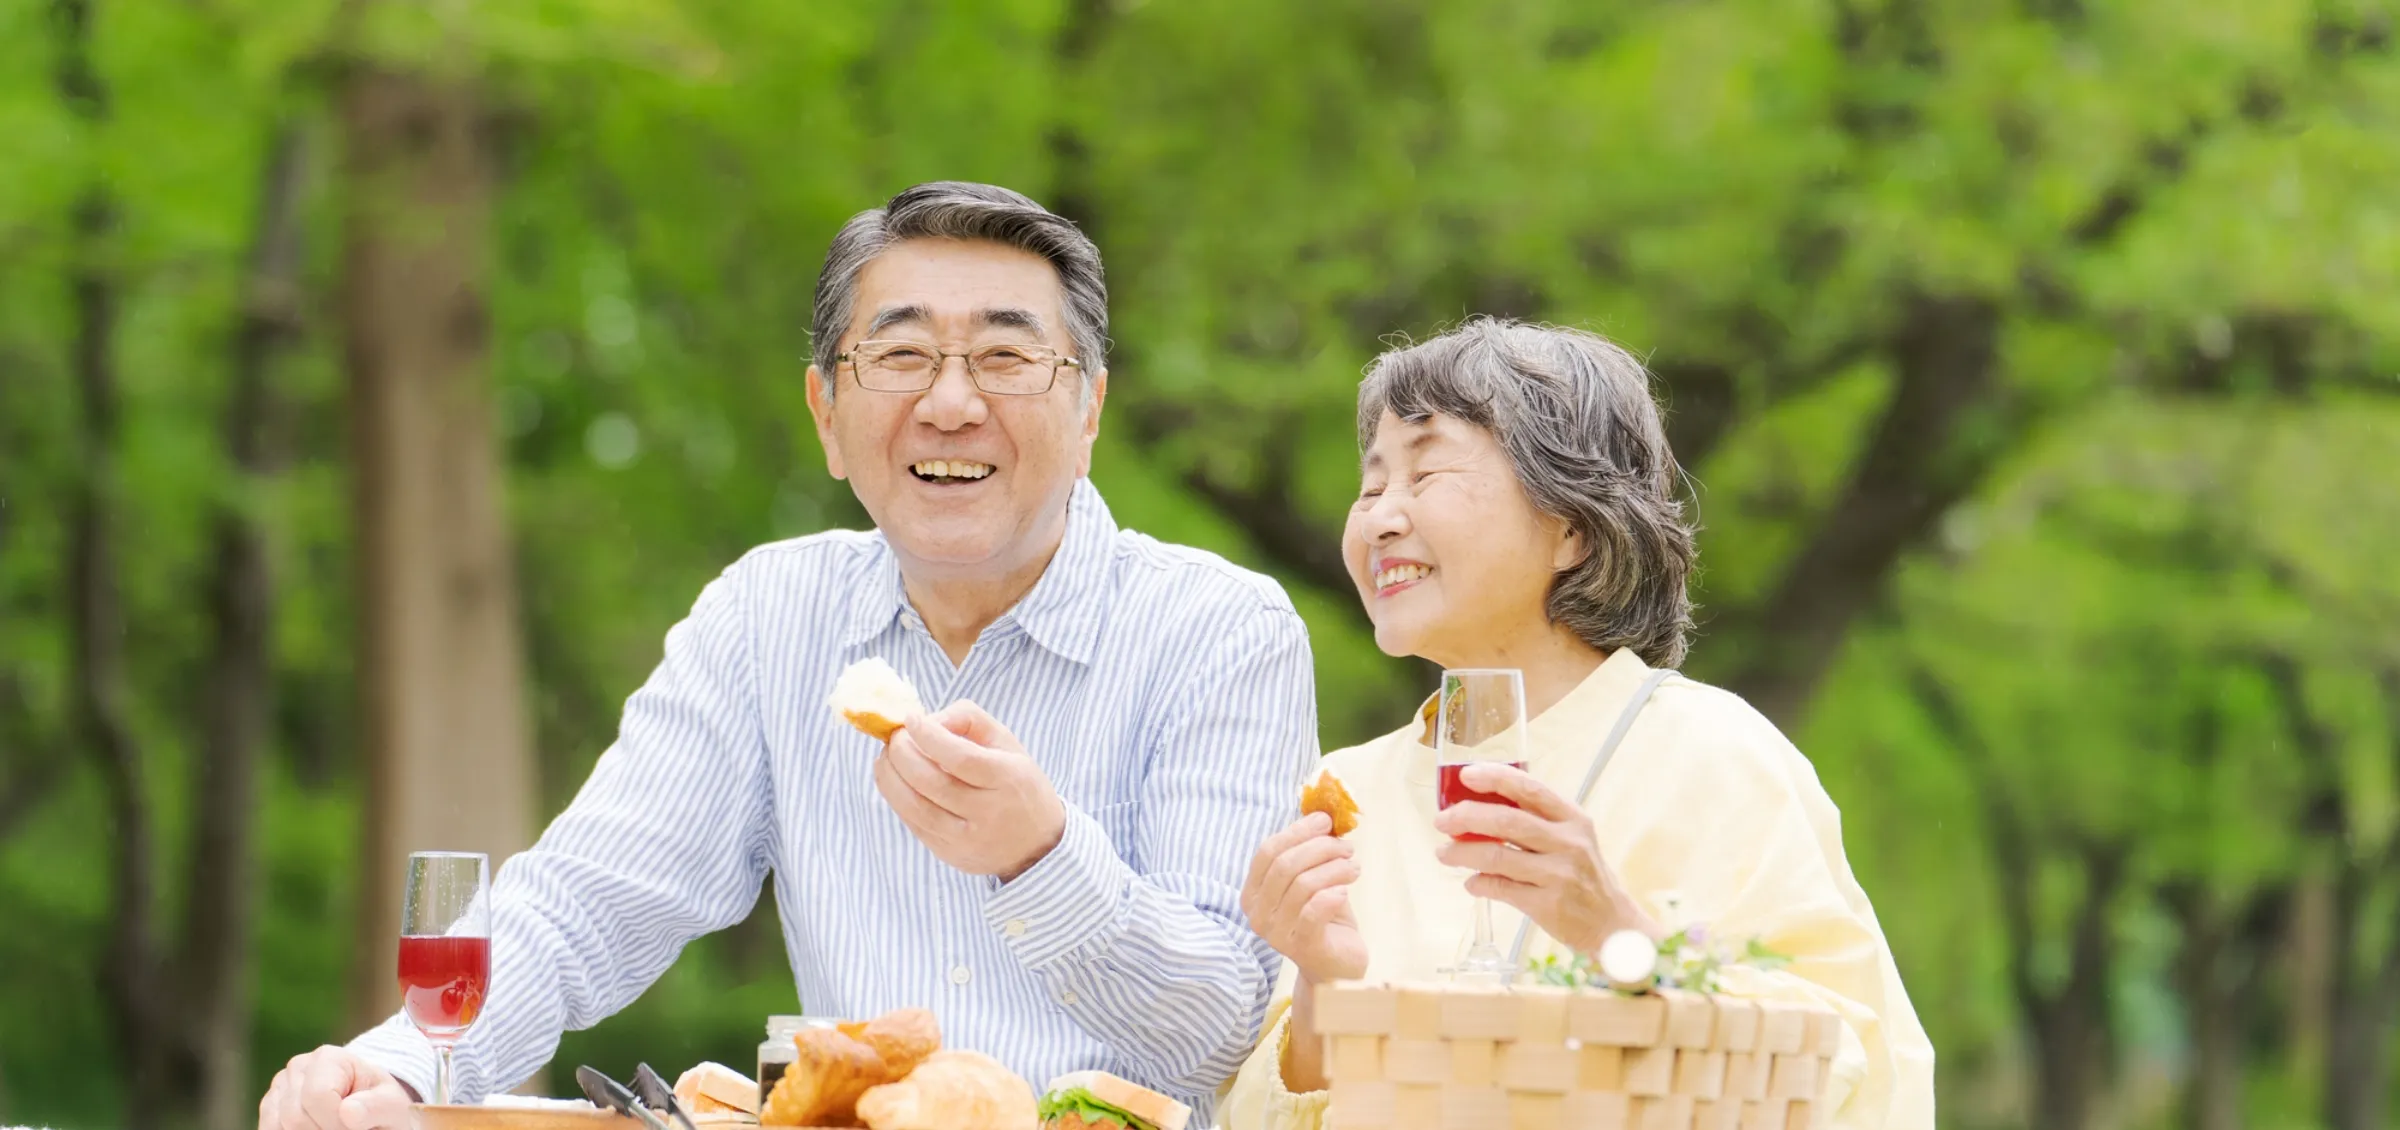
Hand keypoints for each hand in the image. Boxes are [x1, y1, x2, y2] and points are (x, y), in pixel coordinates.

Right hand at [259, 1045, 414, 1129]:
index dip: (336, 1123)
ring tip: (335, 1127)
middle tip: (348, 1129)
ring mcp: (279, 1087)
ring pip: (281, 1126)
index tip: (358, 1127)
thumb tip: (348, 1112)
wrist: (367, 1105)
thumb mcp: (391, 1104)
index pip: (318, 1096)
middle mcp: (298, 1068)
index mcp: (328, 1058)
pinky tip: (317, 1129)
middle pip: (296, 1117)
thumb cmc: (380, 1103)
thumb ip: (376, 1106)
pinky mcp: (270, 1107)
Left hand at [874, 700, 1065, 880]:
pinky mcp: (950, 854)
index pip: (961, 758)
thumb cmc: (1017, 784)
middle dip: (902, 754)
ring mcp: (967, 839)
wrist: (1038, 846)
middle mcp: (989, 813)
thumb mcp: (1007, 743)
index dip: (929, 736)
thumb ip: (969, 719)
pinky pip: (913, 823)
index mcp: (1008, 779)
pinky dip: (897, 798)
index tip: (911, 719)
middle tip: (895, 737)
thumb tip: (927, 720)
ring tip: (887, 757)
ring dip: (890, 777)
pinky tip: (896, 781)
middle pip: (932, 782)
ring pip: (915, 807)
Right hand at [1240, 812, 1369, 984]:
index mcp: (1253, 893)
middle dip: (1321, 848)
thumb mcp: (1313, 879)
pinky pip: (1314, 911)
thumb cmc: (1324, 917)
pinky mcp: (1302, 948)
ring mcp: (1276, 934)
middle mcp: (1257, 914)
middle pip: (1285, 865)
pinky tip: (1345, 892)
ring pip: (1303, 885)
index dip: (1297, 831)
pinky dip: (1333, 894)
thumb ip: (1310, 851)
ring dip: (1334, 868)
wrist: (1336, 966)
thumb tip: (1323, 812)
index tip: (1326, 821)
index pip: (1267, 852)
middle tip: (1347, 847)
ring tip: (1354, 868)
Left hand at [1431, 763, 1659, 952]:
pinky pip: (1500, 888)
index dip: (1495, 778)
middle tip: (1442, 820)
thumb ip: (1536, 821)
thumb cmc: (1584, 875)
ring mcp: (1558, 874)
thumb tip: (1479, 807)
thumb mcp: (1572, 838)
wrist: (1612, 923)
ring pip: (1496, 856)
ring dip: (1461, 853)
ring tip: (1443, 853)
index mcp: (1573, 819)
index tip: (1466, 775)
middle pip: (1506, 821)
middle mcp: (1568, 843)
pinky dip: (1478, 883)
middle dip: (1466, 817)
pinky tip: (1471, 883)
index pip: (1530, 789)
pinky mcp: (1547, 904)